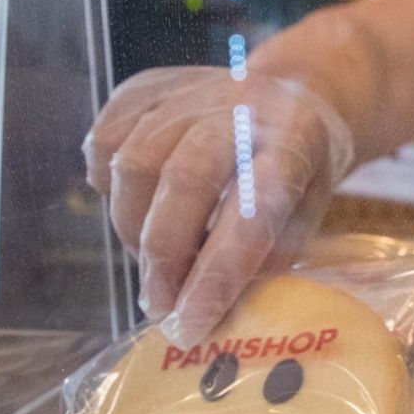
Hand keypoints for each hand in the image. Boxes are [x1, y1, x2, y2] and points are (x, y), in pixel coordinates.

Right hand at [84, 66, 354, 345]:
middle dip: (164, 257)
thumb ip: (268, 255)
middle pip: (184, 180)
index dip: (217, 274)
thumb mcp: (308, 212)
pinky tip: (138, 203)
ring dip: (132, 228)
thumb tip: (213, 305)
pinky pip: (105, 140)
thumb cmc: (301, 167)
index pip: (253, 212)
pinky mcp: (149, 86)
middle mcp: (242, 108)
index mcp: (294, 143)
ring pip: (134, 162)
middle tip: (161, 306)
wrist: (297, 90)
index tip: (189, 327)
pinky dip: (108, 184)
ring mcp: (192, 91)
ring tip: (156, 257)